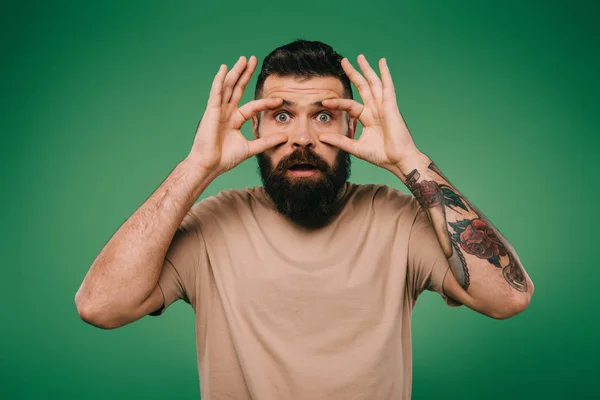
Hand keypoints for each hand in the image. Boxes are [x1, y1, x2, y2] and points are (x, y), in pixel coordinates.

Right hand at [187, 56, 286, 175]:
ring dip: (235, 72)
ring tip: (243, 59)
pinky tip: (224, 68)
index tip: (280, 99)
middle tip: (254, 60)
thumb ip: (267, 142)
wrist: (209, 165)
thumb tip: (285, 137)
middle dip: (245, 75)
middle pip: (238, 89)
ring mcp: (218, 110)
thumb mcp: (251, 148)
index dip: (266, 102)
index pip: (253, 106)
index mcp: (235, 120)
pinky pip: (216, 92)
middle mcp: (226, 112)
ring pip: (228, 87)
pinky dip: (219, 80)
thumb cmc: (225, 159)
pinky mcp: (211, 111)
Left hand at [319, 55, 422, 172]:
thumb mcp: (355, 148)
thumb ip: (340, 141)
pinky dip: (385, 73)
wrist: (397, 160)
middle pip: (363, 87)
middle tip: (343, 61)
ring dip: (367, 70)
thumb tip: (321, 137)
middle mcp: (375, 110)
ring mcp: (384, 106)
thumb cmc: (381, 156)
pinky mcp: (391, 106)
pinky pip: (387, 86)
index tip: (324, 101)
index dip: (337, 102)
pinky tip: (382, 62)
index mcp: (368, 118)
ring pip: (373, 83)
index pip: (350, 105)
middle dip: (354, 74)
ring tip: (359, 57)